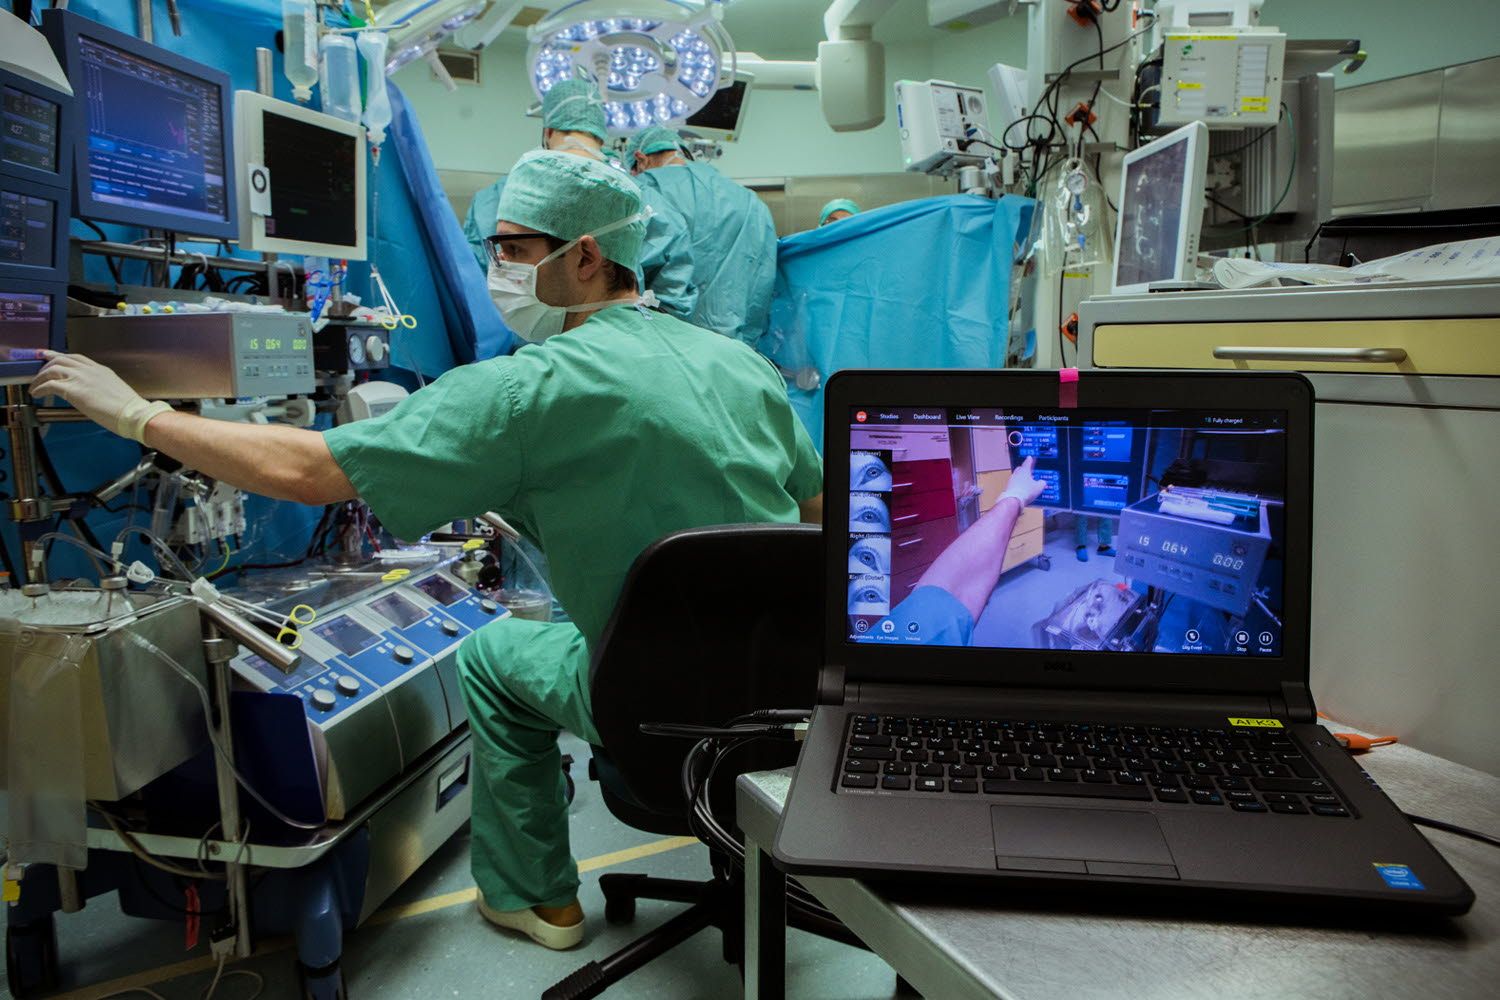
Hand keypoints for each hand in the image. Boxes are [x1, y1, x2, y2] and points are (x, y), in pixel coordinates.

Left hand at [28, 352, 169, 442]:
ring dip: (40, 378)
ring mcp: (80, 378)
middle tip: (39, 373)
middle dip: (46, 365)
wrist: (133, 414)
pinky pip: (49, 384)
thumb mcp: (114, 390)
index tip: (50, 356)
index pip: (76, 358)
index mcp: (100, 370)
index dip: (60, 356)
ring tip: (35, 386)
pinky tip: (37, 394)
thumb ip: (101, 387)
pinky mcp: (73, 389)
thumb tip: (92, 394)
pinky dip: (40, 388)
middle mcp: (89, 370)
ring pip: (52, 369)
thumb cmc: (128, 409)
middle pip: (61, 359)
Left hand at [999, 456, 1045, 507]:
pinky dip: (1018, 484)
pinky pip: (1014, 484)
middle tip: (1028, 470)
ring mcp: (1011, 480)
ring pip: (1016, 476)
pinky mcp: (1008, 487)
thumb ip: (1042, 483)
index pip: (1027, 463)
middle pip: (1020, 469)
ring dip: (1020, 477)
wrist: (1014, 500)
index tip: (1029, 457)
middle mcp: (1016, 474)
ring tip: (1025, 480)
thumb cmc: (1027, 491)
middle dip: (1024, 469)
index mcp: (1024, 471)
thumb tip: (1043, 482)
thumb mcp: (1039, 487)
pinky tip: (1021, 488)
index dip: (1029, 460)